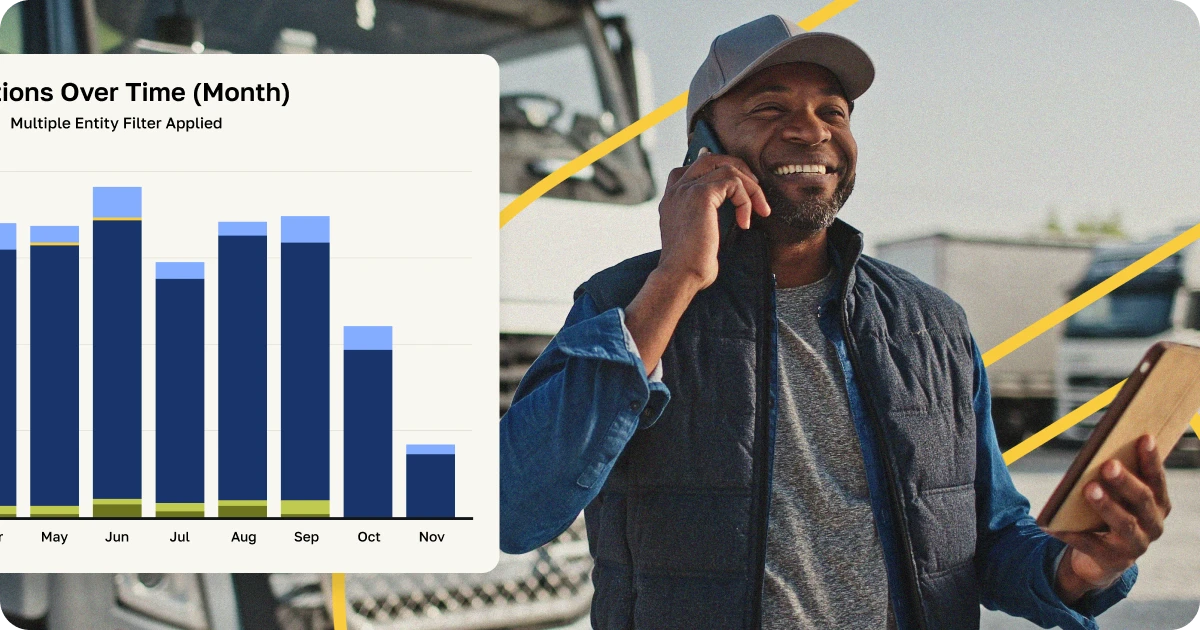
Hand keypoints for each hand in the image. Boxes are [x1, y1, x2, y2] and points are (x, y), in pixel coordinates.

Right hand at [656, 149, 769, 291]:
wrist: (680, 275)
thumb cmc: (690, 264)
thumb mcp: (695, 235)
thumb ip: (705, 216)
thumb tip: (727, 208)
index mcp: (671, 198)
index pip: (691, 167)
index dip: (716, 168)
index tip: (738, 180)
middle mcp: (676, 189)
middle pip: (710, 159)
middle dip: (738, 168)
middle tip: (755, 188)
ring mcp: (687, 189)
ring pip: (727, 168)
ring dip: (750, 187)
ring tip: (759, 209)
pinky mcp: (701, 194)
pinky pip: (733, 183)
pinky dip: (746, 200)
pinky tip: (745, 223)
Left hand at [1052, 434, 1170, 603]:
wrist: (1104, 557)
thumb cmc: (1112, 513)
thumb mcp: (1119, 496)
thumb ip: (1118, 477)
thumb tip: (1100, 451)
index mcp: (1159, 505)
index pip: (1157, 480)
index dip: (1152, 460)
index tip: (1144, 437)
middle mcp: (1153, 525)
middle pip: (1142, 500)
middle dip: (1126, 481)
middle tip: (1108, 465)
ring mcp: (1135, 546)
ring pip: (1124, 524)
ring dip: (1106, 505)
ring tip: (1088, 488)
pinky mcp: (1112, 560)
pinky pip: (1089, 545)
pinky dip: (1071, 534)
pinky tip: (1053, 524)